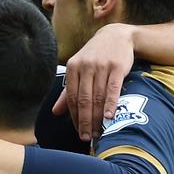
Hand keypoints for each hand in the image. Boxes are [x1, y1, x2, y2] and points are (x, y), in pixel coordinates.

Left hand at [53, 23, 133, 141]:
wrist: (117, 35)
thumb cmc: (95, 56)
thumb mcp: (79, 70)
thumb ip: (68, 92)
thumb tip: (55, 112)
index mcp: (72, 68)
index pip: (71, 97)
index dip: (74, 117)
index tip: (78, 132)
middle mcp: (85, 66)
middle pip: (83, 99)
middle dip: (84, 121)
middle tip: (87, 137)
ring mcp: (102, 66)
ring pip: (97, 96)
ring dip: (97, 116)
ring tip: (99, 132)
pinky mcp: (118, 66)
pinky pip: (113, 88)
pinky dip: (110, 103)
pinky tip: (109, 116)